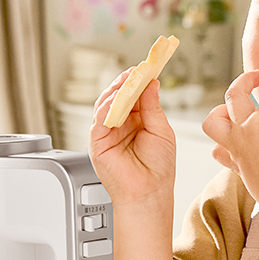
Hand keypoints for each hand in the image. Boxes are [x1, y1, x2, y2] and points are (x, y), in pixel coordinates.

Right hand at [90, 71, 175, 207]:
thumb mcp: (161, 130)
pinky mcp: (97, 143)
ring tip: (126, 81)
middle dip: (126, 83)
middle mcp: (120, 125)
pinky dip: (106, 108)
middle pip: (118, 97)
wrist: (149, 192)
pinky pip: (98, 120)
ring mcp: (107, 133)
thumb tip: (150, 83)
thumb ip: (152, 107)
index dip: (138, 81)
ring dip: (115, 91)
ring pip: (105, 105)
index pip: (134, 95)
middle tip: (136, 71)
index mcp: (137, 121)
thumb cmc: (158, 167)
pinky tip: (115, 100)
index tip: (146, 68)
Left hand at [202, 70, 258, 210]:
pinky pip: (218, 150)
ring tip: (232, 109)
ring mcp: (235, 146)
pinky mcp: (234, 163)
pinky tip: (235, 141)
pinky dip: (222, 144)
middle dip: (245, 81)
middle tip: (256, 77)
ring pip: (213, 121)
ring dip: (220, 111)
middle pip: (235, 95)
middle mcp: (244, 129)